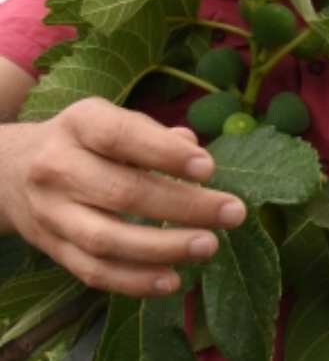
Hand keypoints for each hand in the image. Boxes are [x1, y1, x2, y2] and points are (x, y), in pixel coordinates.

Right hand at [0, 97, 246, 297]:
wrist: (12, 169)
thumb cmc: (86, 142)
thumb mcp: (112, 121)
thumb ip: (154, 134)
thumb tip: (193, 146)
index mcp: (79, 125)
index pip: (120, 136)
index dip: (165, 153)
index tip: (209, 168)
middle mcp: (58, 167)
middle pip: (122, 192)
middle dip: (184, 206)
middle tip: (233, 213)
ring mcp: (51, 213)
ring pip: (107, 239)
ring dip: (163, 248)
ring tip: (209, 246)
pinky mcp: (51, 249)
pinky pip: (93, 273)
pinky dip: (134, 281)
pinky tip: (172, 281)